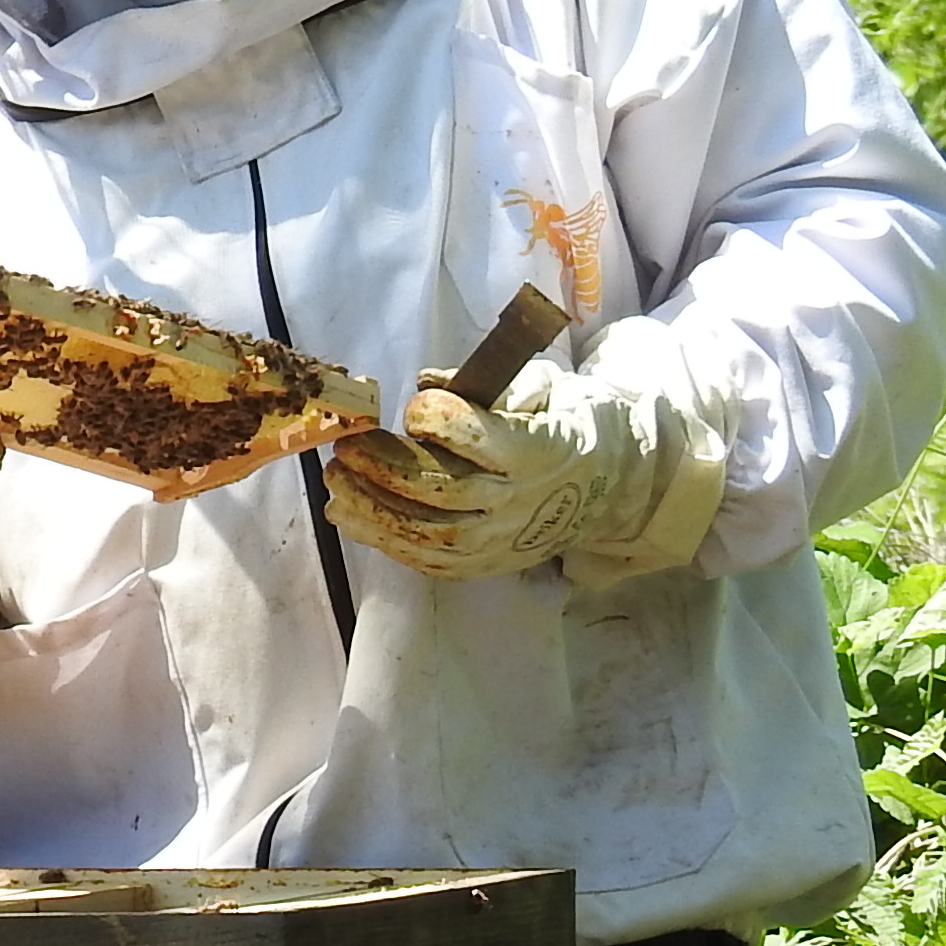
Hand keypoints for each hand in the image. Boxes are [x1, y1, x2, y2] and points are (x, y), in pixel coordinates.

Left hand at [325, 333, 726, 585]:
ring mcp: (500, 541)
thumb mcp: (546, 388)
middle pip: (440, 490)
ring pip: (426, 532)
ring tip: (335, 481)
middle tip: (348, 446)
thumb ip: (492, 383)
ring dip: (370, 507)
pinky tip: (349, 515)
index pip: (479, 440)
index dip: (438, 420)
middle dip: (383, 468)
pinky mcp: (484, 565)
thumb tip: (426, 380)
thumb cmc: (566, 424)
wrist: (609, 488)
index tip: (413, 406)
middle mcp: (518, 502)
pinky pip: (426, 560)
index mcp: (539, 450)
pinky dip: (381, 539)